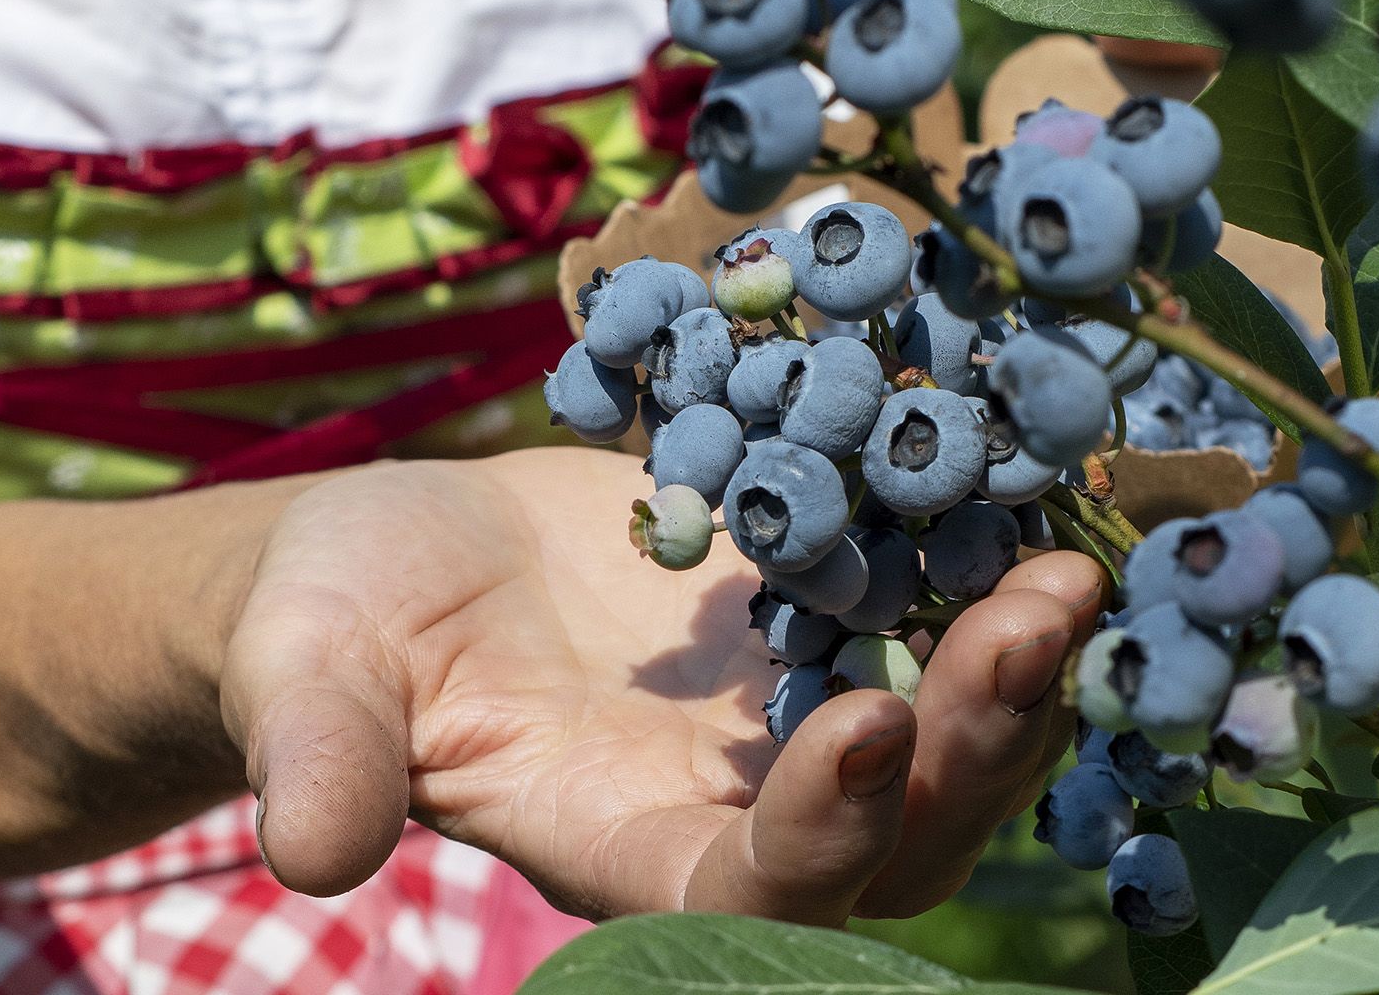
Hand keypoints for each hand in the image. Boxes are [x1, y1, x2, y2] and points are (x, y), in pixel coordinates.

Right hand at [220, 446, 1103, 922]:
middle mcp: (728, 803)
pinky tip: (1026, 484)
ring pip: (941, 740)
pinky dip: (981, 569)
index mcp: (616, 845)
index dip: (818, 839)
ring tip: (1071, 565)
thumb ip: (320, 756)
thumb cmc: (329, 627)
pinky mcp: (803, 616)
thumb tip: (307, 849)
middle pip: (894, 836)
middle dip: (974, 747)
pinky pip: (922, 617)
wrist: (390, 558)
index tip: (863, 723)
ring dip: (1016, 672)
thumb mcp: (307, 677)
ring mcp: (780, 713)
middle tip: (1034, 621)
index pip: (745, 894)